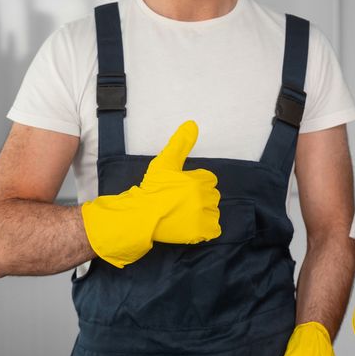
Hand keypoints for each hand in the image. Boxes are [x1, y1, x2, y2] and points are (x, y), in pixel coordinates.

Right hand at [81, 120, 220, 267]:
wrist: (141, 215)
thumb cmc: (152, 188)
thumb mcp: (165, 162)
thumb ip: (180, 143)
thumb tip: (192, 124)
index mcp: (200, 180)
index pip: (208, 180)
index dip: (194, 183)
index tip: (180, 190)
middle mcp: (206, 197)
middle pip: (211, 196)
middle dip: (199, 198)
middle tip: (180, 203)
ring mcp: (204, 216)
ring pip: (212, 212)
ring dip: (202, 213)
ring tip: (183, 214)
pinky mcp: (201, 232)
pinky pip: (213, 230)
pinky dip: (205, 229)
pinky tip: (192, 226)